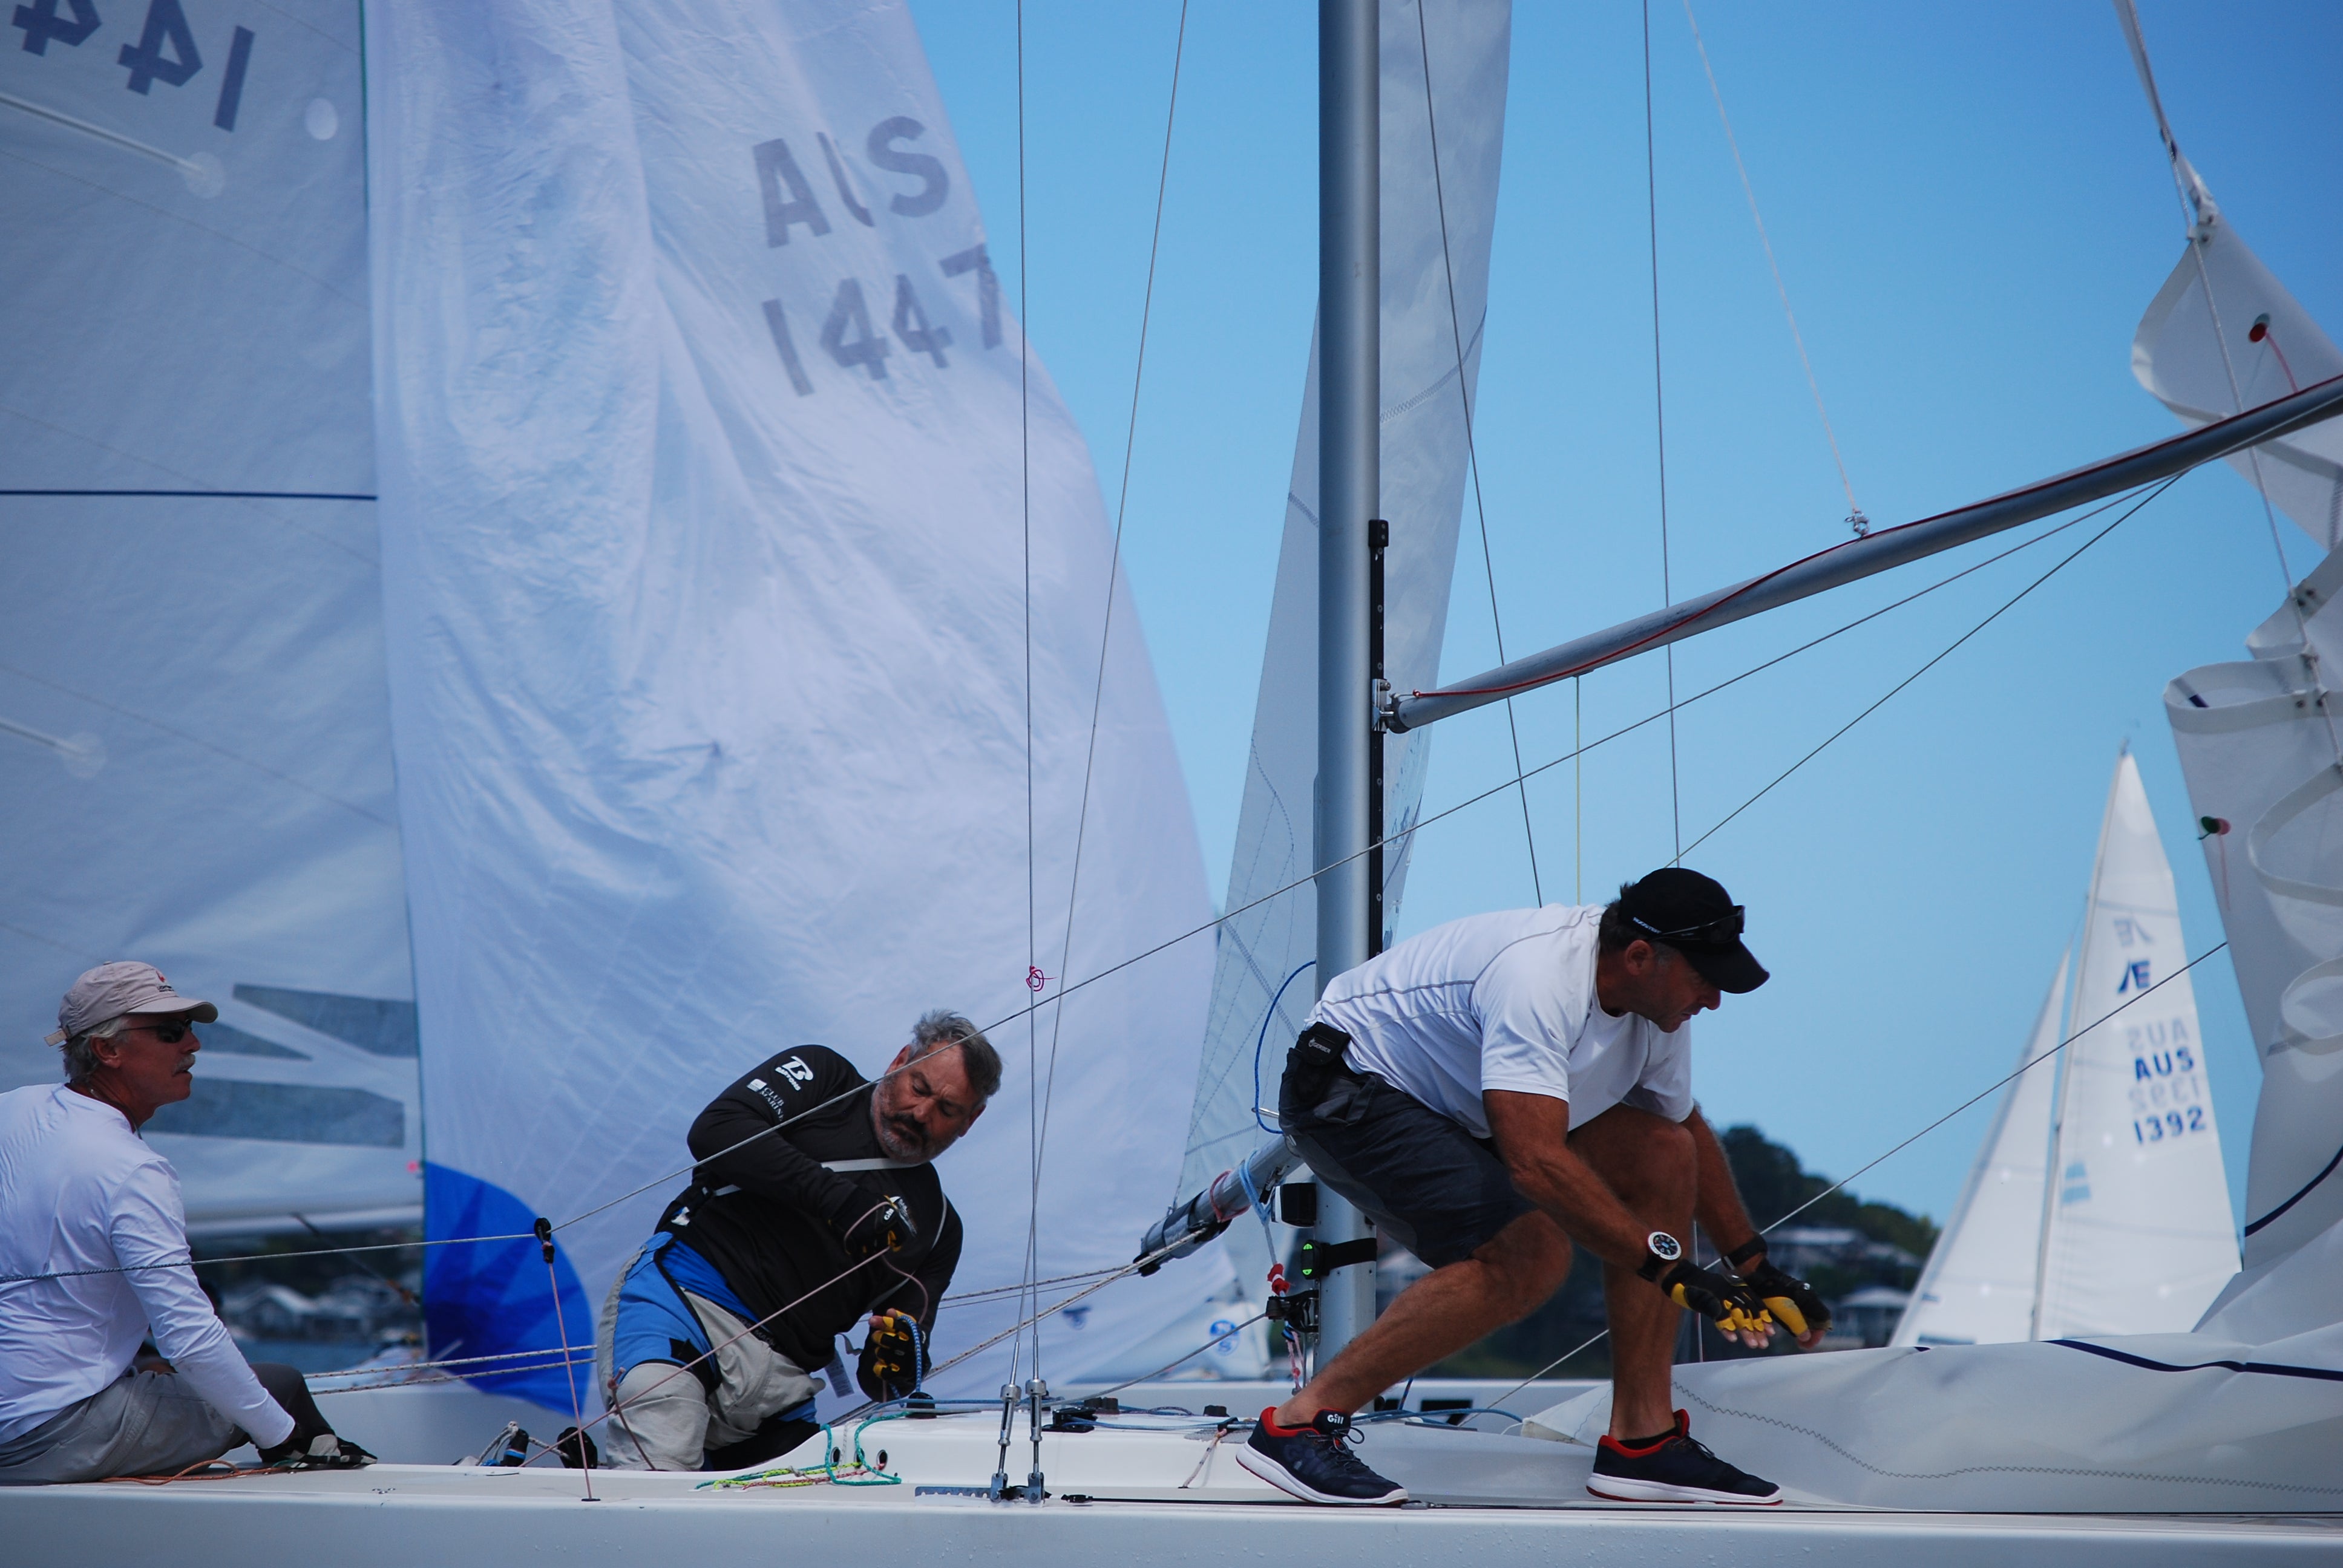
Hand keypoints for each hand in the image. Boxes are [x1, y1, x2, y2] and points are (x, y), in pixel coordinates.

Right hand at [833, 1195, 911, 1258]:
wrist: (843, 1198)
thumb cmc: (863, 1198)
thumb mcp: (882, 1201)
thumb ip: (891, 1213)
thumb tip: (897, 1224)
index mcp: (891, 1219)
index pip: (900, 1238)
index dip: (897, 1243)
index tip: (894, 1245)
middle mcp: (882, 1230)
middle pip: (883, 1247)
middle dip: (879, 1244)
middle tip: (874, 1240)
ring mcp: (868, 1236)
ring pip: (870, 1250)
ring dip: (867, 1246)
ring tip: (862, 1238)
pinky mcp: (855, 1241)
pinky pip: (857, 1250)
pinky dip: (856, 1247)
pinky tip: (854, 1239)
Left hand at [857, 1309, 922, 1399]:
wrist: (917, 1366)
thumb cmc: (907, 1343)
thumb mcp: (905, 1330)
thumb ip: (897, 1320)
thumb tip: (890, 1311)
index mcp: (917, 1335)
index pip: (901, 1327)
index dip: (885, 1323)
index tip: (872, 1320)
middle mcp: (915, 1351)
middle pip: (892, 1341)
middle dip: (880, 1337)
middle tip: (875, 1335)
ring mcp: (909, 1365)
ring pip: (885, 1355)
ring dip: (880, 1352)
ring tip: (882, 1351)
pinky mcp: (902, 1378)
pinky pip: (884, 1372)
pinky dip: (878, 1367)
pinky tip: (880, 1363)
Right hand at [1657, 1259, 1773, 1346]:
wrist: (1680, 1277)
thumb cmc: (1699, 1287)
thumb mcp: (1718, 1294)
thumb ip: (1730, 1304)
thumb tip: (1742, 1322)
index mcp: (1734, 1287)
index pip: (1754, 1302)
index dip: (1763, 1318)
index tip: (1771, 1333)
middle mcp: (1730, 1289)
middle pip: (1748, 1311)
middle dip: (1757, 1329)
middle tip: (1763, 1344)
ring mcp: (1719, 1294)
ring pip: (1737, 1314)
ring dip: (1745, 1331)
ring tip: (1752, 1344)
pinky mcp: (1707, 1300)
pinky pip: (1719, 1315)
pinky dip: (1726, 1328)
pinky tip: (1731, 1338)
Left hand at [1743, 1257, 1830, 1347]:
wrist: (1759, 1278)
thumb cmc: (1773, 1296)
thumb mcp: (1787, 1314)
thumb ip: (1799, 1327)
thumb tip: (1807, 1337)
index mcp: (1811, 1299)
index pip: (1824, 1320)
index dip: (1818, 1335)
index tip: (1807, 1344)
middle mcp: (1809, 1296)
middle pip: (1817, 1319)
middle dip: (1811, 1333)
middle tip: (1801, 1343)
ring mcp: (1801, 1295)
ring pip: (1809, 1316)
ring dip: (1804, 1328)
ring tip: (1796, 1338)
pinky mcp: (1792, 1296)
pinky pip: (1801, 1311)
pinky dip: (1798, 1321)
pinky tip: (1790, 1327)